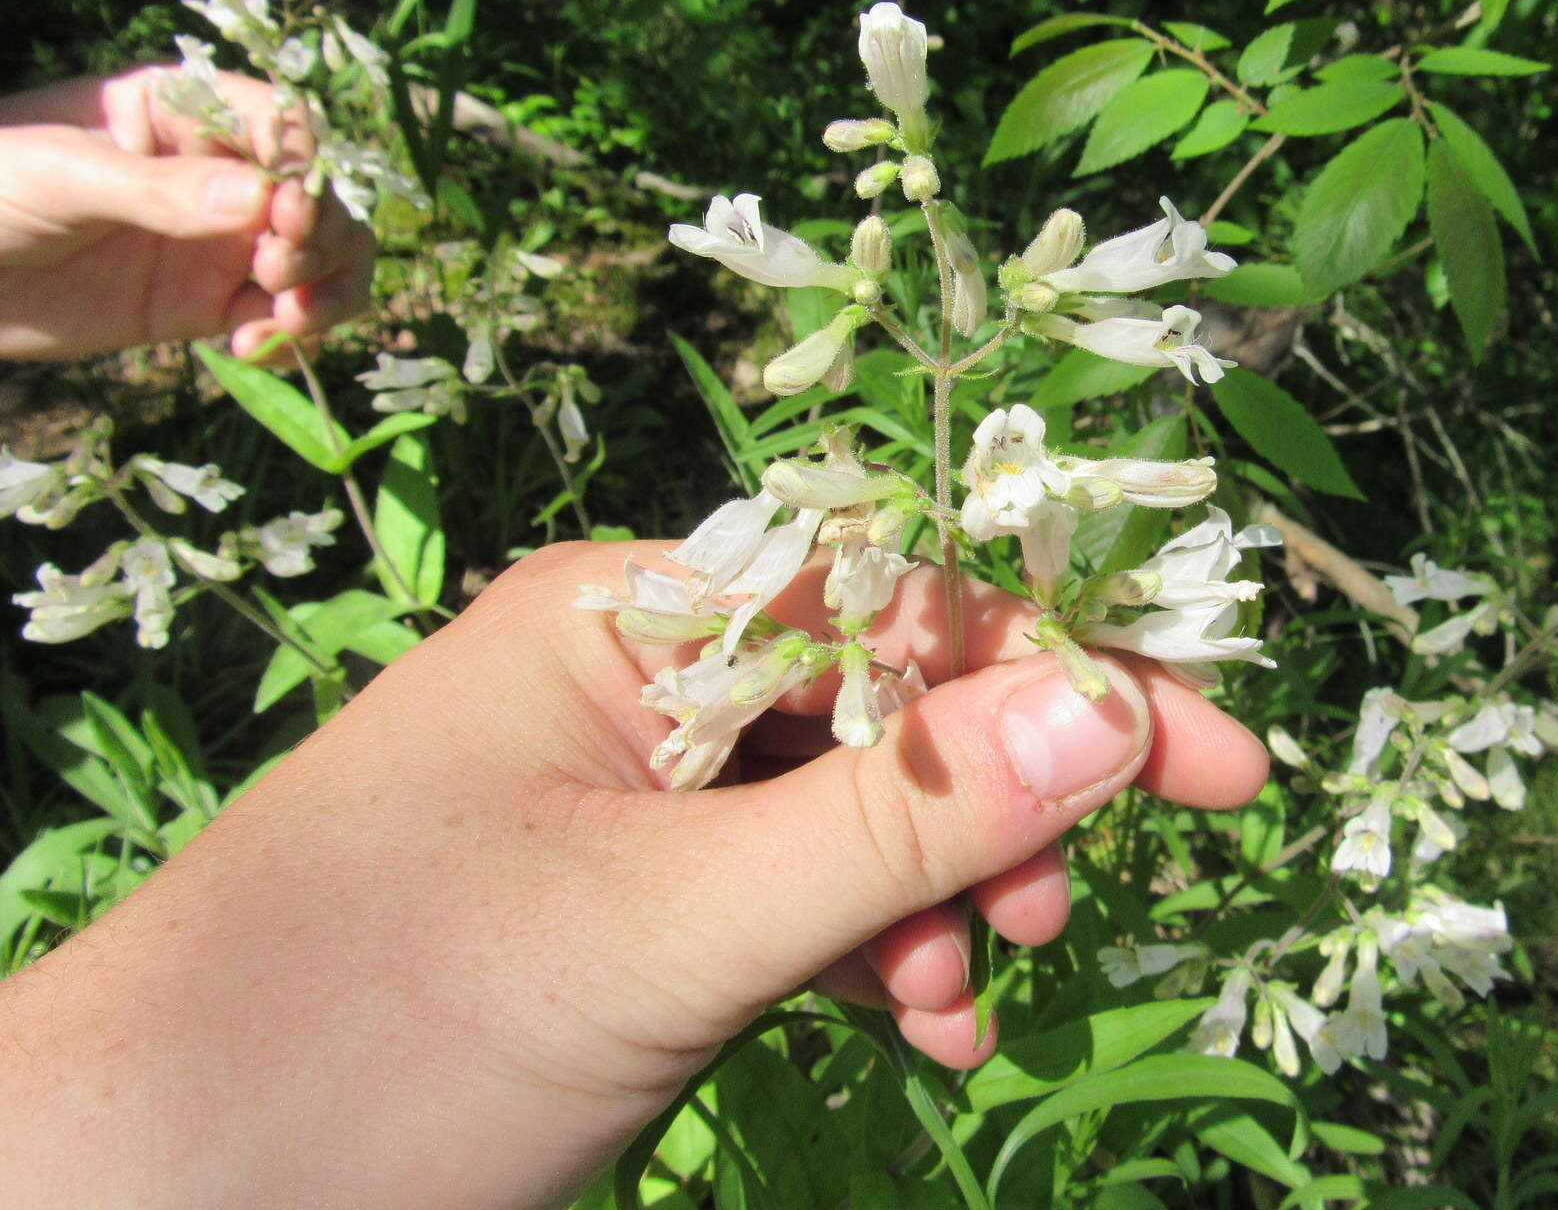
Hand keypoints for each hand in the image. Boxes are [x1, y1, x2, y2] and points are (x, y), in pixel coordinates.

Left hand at [0, 67, 375, 360]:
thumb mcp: (64, 175)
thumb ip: (160, 189)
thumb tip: (264, 198)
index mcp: (184, 113)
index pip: (281, 125)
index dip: (305, 169)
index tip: (290, 216)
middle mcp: (218, 173)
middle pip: (318, 198)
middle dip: (321, 241)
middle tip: (277, 275)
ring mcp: (218, 242)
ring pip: (321, 260)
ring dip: (327, 293)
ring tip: (286, 324)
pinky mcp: (206, 304)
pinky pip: (280, 316)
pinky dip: (290, 337)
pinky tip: (252, 351)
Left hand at [0, 541, 1266, 1207]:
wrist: (145, 1192)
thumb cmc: (384, 1029)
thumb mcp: (670, 925)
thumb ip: (897, 816)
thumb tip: (1111, 706)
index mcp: (626, 620)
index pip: (895, 598)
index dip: (1065, 666)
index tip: (1220, 754)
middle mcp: (633, 682)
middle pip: (883, 700)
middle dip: (992, 802)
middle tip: (1054, 916)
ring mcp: (627, 797)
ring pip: (845, 809)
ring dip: (929, 894)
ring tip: (953, 996)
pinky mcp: (621, 903)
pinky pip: (785, 892)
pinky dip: (862, 950)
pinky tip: (905, 1019)